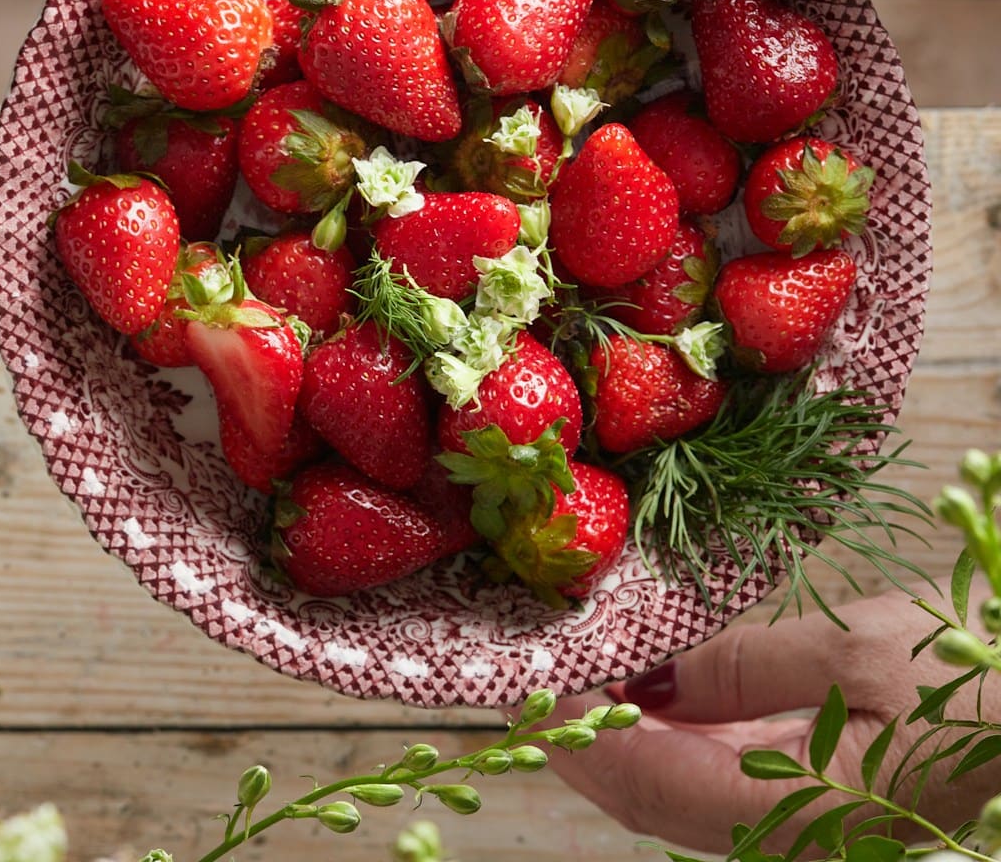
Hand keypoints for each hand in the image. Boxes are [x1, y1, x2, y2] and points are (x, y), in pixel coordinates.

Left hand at [548, 590, 989, 850]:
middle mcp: (802, 845)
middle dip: (591, 746)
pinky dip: (677, 746)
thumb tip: (649, 678)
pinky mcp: (828, 810)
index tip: (540, 683)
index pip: (659, 789)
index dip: (588, 738)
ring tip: (581, 682)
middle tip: (539, 682)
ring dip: (628, 746)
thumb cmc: (977, 674)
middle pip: (661, 806)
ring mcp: (816, 835)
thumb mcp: (855, 653)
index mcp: (808, 817)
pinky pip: (727, 788)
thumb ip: (741, 670)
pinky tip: (652, 699)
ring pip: (688, 802)